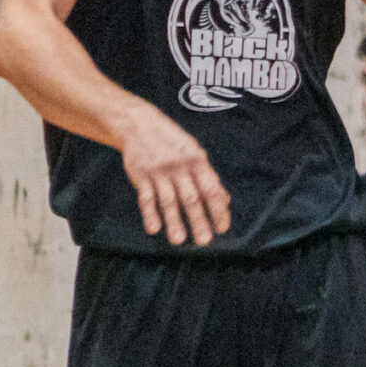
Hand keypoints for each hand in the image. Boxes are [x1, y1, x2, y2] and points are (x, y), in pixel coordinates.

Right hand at [118, 105, 231, 245]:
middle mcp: (180, 166)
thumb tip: (225, 201)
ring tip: (178, 240)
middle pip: (191, 197)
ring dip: (173, 221)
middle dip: (198, 220)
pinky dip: (149, 213)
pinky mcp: (141, 175)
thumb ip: (209, 178)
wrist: (140, 125)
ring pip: (168, 200)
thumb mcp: (195, 154)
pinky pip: (146, 197)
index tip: (222, 228)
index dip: (218, 209)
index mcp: (197, 161)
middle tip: (204, 241)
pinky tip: (154, 229)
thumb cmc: (173, 144)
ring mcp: (159, 171)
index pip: (211, 189)